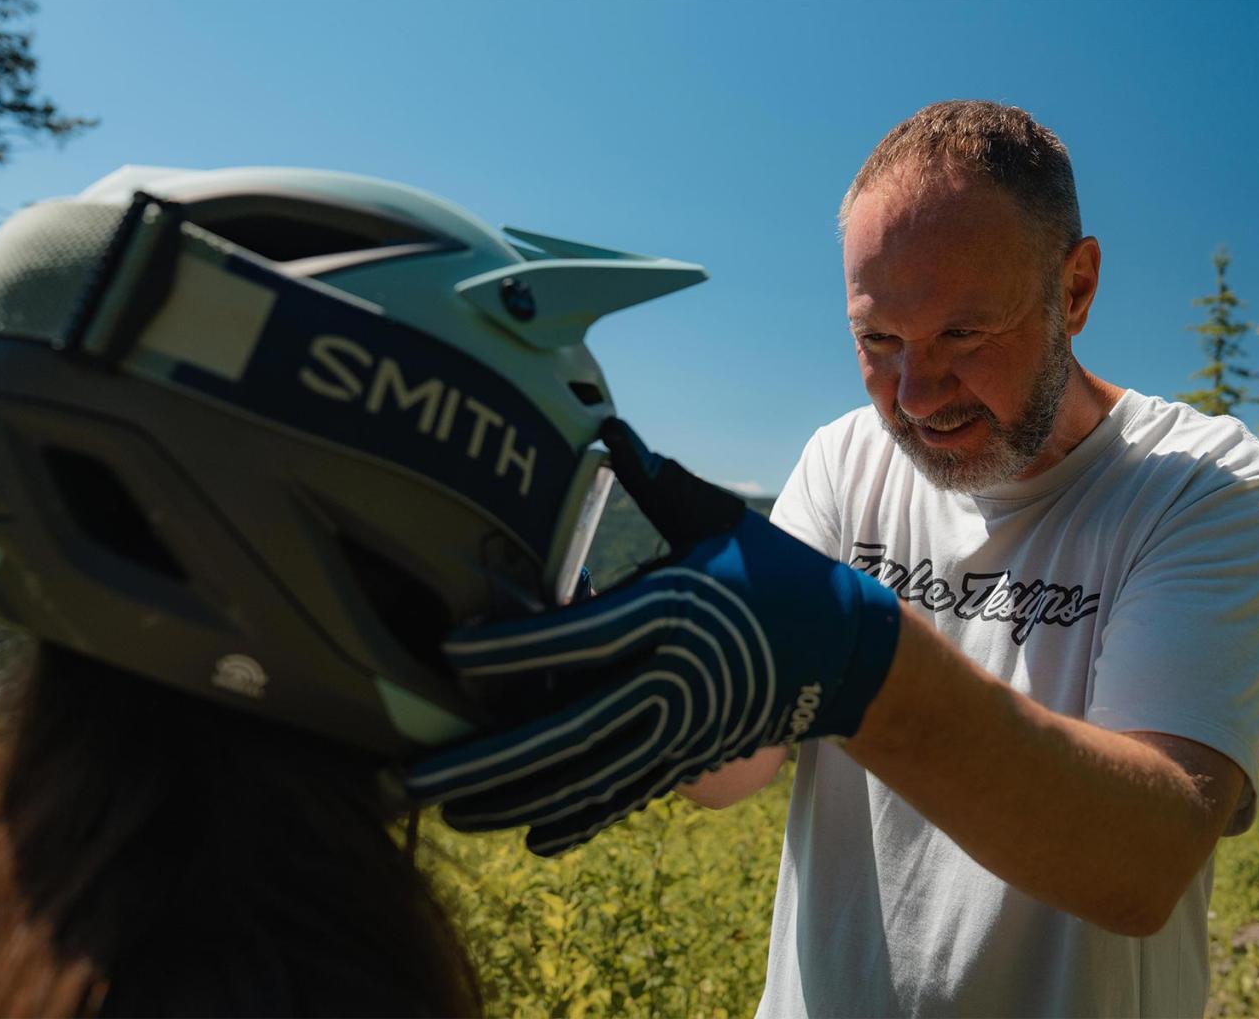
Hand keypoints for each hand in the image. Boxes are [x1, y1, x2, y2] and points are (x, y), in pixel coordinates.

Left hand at [406, 419, 900, 854]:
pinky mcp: (690, 761)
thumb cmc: (775, 572)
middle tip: (412, 777)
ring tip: (447, 811)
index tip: (447, 655)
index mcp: (672, 614)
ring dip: (512, 801)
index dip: (510, 651)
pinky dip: (573, 822)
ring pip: (584, 780)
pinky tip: (526, 836)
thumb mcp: (718, 518)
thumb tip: (606, 422)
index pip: (577, 639)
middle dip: (486, 761)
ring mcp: (681, 732)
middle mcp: (672, 681)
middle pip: (566, 732)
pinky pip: (623, 799)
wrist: (846, 652)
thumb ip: (656, 479)